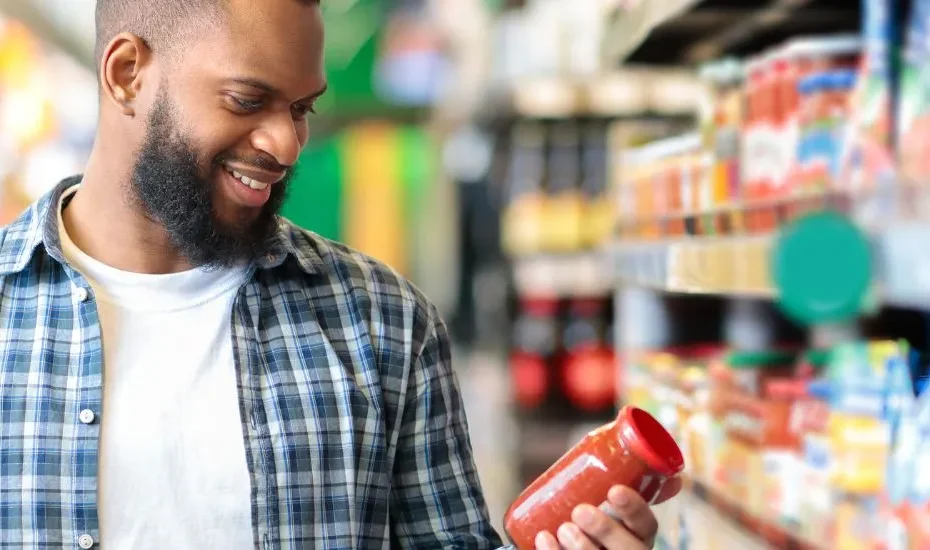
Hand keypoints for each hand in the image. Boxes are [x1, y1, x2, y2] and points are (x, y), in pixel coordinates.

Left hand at [534, 477, 681, 549]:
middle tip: (580, 511)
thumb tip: (626, 430)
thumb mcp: (608, 497)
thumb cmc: (594, 515)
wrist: (567, 543)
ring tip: (563, 528)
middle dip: (606, 530)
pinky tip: (542, 539)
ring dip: (583, 547)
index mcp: (639, 534)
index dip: (635, 508)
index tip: (615, 491)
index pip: (647, 524)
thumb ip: (617, 474)